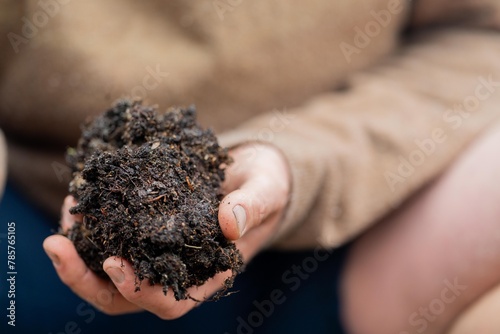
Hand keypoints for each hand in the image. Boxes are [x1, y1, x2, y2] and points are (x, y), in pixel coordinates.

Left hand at [43, 144, 289, 318]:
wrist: (255, 171)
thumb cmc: (265, 186)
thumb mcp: (266, 191)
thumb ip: (253, 206)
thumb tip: (230, 222)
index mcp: (209, 273)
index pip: (170, 301)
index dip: (139, 290)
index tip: (115, 261)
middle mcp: (178, 269)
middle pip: (124, 297)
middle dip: (86, 280)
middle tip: (57, 245)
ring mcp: (160, 250)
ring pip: (109, 272)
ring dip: (79, 254)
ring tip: (65, 215)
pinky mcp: (148, 227)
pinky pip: (113, 237)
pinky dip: (91, 226)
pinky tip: (81, 197)